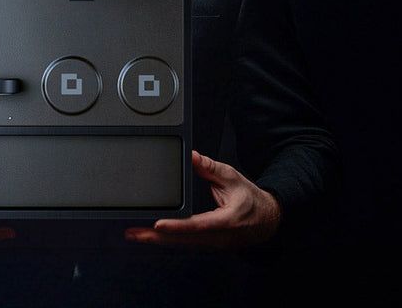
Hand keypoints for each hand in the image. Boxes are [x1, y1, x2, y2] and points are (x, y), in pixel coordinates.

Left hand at [124, 150, 281, 248]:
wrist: (268, 220)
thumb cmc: (251, 199)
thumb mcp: (232, 177)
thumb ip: (209, 167)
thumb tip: (191, 156)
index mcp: (226, 220)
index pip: (197, 225)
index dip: (176, 225)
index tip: (158, 224)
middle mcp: (218, 237)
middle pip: (183, 239)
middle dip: (156, 237)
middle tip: (133, 233)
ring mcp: (213, 244)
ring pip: (181, 244)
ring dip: (157, 241)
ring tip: (135, 235)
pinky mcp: (208, 244)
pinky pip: (185, 243)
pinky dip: (167, 240)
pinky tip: (151, 237)